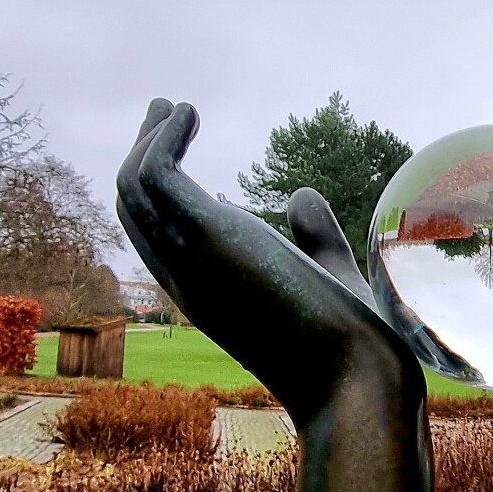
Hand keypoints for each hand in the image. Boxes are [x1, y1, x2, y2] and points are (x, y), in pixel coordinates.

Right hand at [116, 99, 421, 425]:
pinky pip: (156, 175)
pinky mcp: (208, 237)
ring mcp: (192, 259)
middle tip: (164, 111)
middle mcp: (188, 279)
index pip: (160, 239)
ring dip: (150, 139)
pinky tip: (189, 113)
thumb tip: (301, 197)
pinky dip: (163, 138)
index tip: (175, 144)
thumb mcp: (328, 278)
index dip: (159, 192)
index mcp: (210, 295)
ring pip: (135, 189)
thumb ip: (314, 239)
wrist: (357, 385)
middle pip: (136, 211)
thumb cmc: (352, 349)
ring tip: (177, 106)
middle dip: (143, 155)